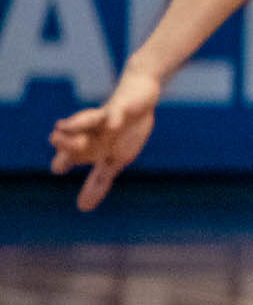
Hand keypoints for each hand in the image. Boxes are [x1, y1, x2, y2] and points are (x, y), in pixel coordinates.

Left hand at [48, 67, 162, 210]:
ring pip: (89, 120)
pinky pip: (118, 111)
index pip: (73, 155)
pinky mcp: (124, 105)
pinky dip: (115, 118)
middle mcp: (95, 132)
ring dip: (77, 125)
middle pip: (78, 138)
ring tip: (63, 128)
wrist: (140, 96)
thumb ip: (98, 182)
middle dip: (67, 146)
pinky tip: (114, 125)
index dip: (64, 161)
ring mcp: (108, 118)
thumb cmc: (125, 130)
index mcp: (91, 146)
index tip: (59, 169)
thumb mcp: (114, 159)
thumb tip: (82, 208)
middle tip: (63, 154)